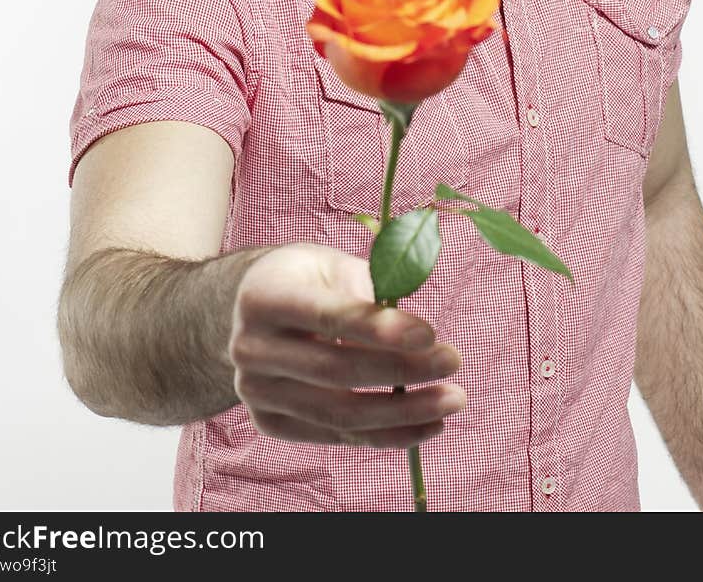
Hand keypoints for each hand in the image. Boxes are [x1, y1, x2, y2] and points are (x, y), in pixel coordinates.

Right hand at [228, 242, 465, 448]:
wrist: (256, 310)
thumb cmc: (309, 280)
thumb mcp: (334, 266)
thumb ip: (369, 291)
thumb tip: (418, 333)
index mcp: (264, 297)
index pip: (328, 316)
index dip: (381, 329)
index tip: (430, 334)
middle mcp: (250, 348)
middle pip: (336, 370)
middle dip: (402, 370)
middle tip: (452, 361)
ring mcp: (255, 392)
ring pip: (339, 413)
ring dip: (404, 412)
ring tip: (452, 399)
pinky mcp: (270, 422)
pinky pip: (336, 437)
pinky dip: (387, 435)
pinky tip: (427, 424)